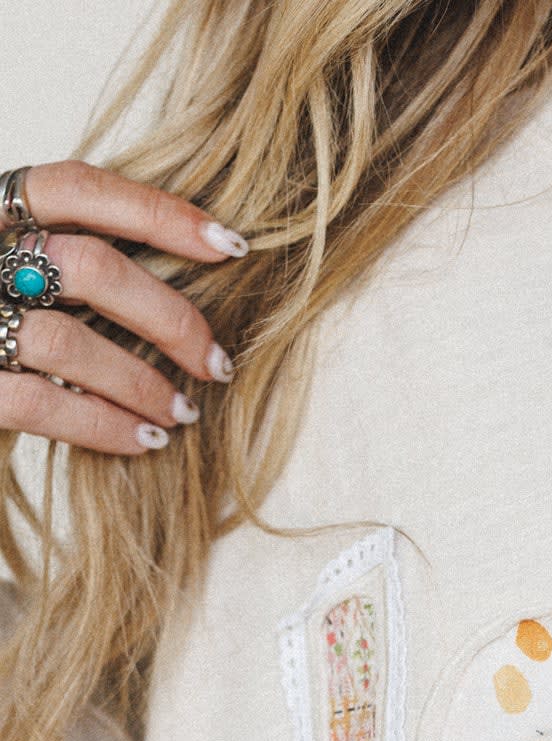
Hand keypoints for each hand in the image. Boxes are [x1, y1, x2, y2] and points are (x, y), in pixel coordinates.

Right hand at [0, 160, 247, 454]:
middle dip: (167, 318)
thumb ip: (67, 262)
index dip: (156, 211)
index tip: (229, 246)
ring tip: (181, 413)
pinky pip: (42, 405)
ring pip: (68, 342)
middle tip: (215, 363)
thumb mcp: (18, 269)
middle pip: (88, 267)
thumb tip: (178, 278)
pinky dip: (103, 427)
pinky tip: (141, 441)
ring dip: (141, 383)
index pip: (74, 187)